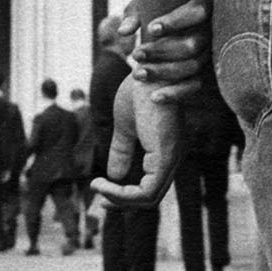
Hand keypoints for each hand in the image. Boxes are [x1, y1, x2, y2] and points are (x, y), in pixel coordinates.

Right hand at [90, 74, 185, 207]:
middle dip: (122, 202)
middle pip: (151, 197)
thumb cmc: (139, 90)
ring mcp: (172, 156)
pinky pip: (148, 190)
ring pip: (149, 198)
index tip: (100, 186)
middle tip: (99, 198)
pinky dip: (124, 194)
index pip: (150, 185)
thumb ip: (122, 149)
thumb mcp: (125, 125)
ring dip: (120, 199)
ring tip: (99, 187)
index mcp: (165, 149)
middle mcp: (173, 155)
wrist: (148, 68)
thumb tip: (114, 176)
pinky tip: (104, 183)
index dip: (125, 194)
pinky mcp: (165, 154)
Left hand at [124, 0, 209, 101]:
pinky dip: (175, 93)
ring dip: (163, 72)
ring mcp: (210, 52)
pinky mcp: (206, 71)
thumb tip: (124, 32)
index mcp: (203, 4)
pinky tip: (154, 98)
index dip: (176, 22)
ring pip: (193, 66)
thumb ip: (135, 16)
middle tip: (136, 54)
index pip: (197, 12)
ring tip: (137, 73)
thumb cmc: (158, 7)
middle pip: (192, 44)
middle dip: (162, 51)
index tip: (151, 29)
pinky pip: (195, 85)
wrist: (169, 25)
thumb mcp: (146, 5)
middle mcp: (212, 29)